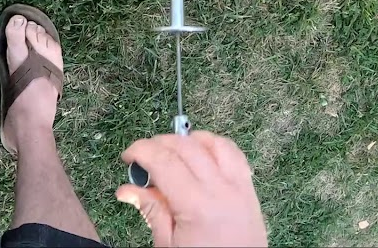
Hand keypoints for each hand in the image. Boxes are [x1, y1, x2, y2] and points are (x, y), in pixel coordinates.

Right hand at [116, 132, 266, 247]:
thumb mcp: (169, 245)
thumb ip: (151, 211)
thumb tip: (128, 189)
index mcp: (197, 206)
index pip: (164, 160)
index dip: (141, 150)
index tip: (128, 156)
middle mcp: (221, 190)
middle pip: (186, 146)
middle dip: (159, 143)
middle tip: (143, 157)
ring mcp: (240, 187)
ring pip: (213, 142)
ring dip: (188, 140)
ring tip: (171, 154)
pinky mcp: (250, 191)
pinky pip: (234, 154)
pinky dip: (214, 146)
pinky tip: (200, 156)